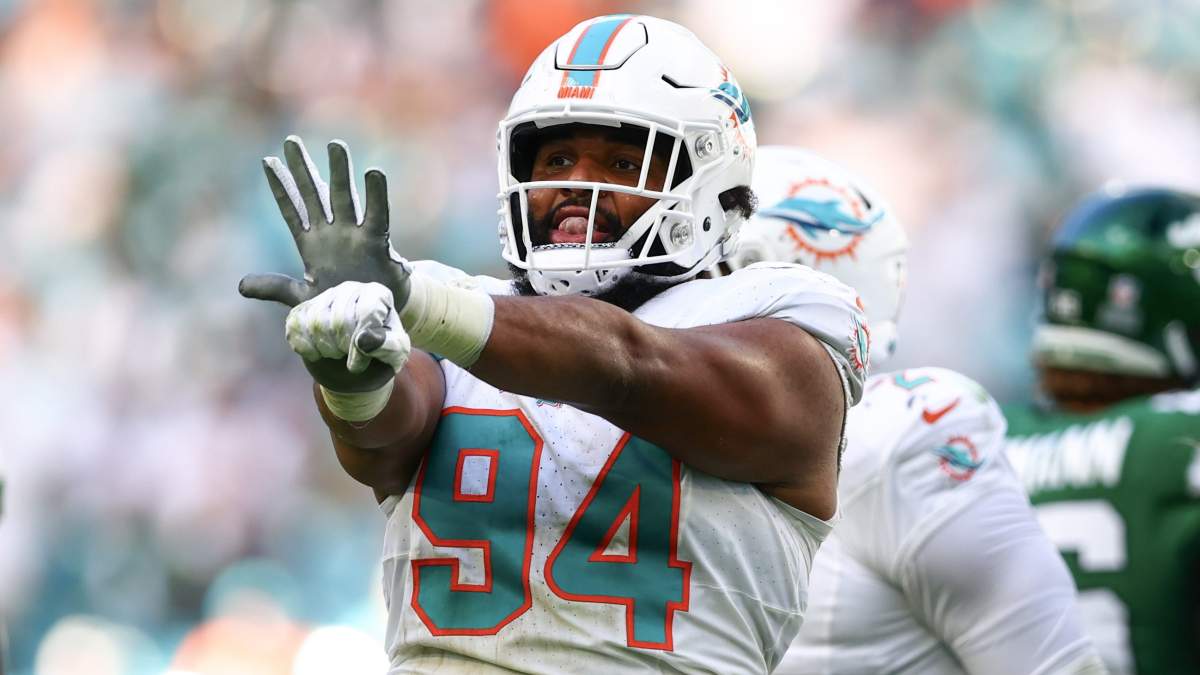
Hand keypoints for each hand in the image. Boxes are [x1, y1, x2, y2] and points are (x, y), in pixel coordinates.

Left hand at [238, 135, 412, 311]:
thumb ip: (274, 287)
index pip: (292, 211)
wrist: (373, 318)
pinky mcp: (375, 242)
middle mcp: (331, 234)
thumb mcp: (303, 298)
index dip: (280, 188)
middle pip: (314, 195)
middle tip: (291, 141)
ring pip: (343, 197)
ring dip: (338, 172)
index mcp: (311, 245)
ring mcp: (353, 235)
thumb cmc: (341, 304)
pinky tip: (373, 172)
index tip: (267, 162)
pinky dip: (375, 195)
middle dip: (302, 169)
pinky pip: (376, 215)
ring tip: (335, 145)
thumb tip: (241, 286)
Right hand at [286, 282, 410, 392]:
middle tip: (350, 355)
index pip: (366, 314)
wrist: (359, 357)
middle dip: (344, 348)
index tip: (361, 361)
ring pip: (316, 324)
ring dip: (326, 349)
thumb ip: (388, 346)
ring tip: (338, 352)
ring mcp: (325, 297)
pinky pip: (296, 327)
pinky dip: (306, 347)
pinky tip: (318, 353)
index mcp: (377, 295)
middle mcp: (351, 289)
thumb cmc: (382, 350)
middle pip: (339, 321)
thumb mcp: (395, 352)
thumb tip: (363, 340)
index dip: (361, 345)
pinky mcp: (304, 309)